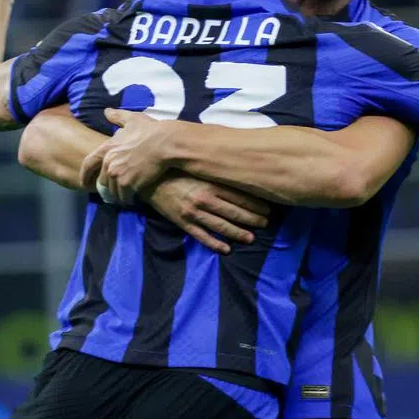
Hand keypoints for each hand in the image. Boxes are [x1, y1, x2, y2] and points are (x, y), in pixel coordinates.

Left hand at [79, 108, 171, 203]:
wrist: (165, 144)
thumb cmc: (150, 130)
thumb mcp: (133, 119)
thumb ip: (118, 117)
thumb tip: (107, 111)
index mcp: (107, 148)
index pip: (88, 164)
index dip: (85, 175)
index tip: (85, 184)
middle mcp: (108, 163)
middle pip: (103, 181)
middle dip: (109, 186)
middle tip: (117, 189)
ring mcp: (117, 174)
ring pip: (113, 191)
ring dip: (119, 195)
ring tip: (126, 196)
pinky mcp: (128, 184)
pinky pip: (124, 197)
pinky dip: (128, 200)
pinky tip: (133, 200)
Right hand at [141, 174, 270, 254]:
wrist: (149, 178)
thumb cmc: (178, 170)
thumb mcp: (200, 168)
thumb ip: (218, 172)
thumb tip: (242, 173)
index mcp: (211, 183)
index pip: (240, 196)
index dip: (256, 204)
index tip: (269, 209)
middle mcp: (204, 199)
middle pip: (234, 212)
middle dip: (252, 219)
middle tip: (266, 223)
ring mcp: (193, 212)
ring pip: (221, 226)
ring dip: (238, 233)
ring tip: (251, 238)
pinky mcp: (182, 222)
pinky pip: (201, 236)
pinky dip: (215, 244)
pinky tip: (226, 250)